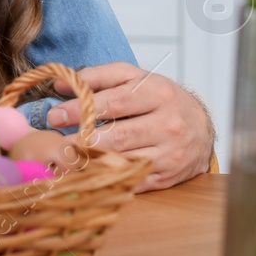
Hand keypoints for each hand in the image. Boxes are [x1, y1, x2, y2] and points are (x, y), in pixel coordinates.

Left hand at [47, 63, 213, 191]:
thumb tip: (61, 84)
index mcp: (157, 94)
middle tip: (58, 140)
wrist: (201, 127)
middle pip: (117, 136)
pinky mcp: (168, 176)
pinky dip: (109, 176)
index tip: (55, 115)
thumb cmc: (160, 99)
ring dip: (93, 160)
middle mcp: (167, 125)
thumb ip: (97, 77)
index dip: (80, 110)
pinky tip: (90, 170)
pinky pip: (132, 179)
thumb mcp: (133, 78)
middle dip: (83, 139)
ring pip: (124, 161)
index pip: (113, 103)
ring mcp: (170, 154)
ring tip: (70, 155)